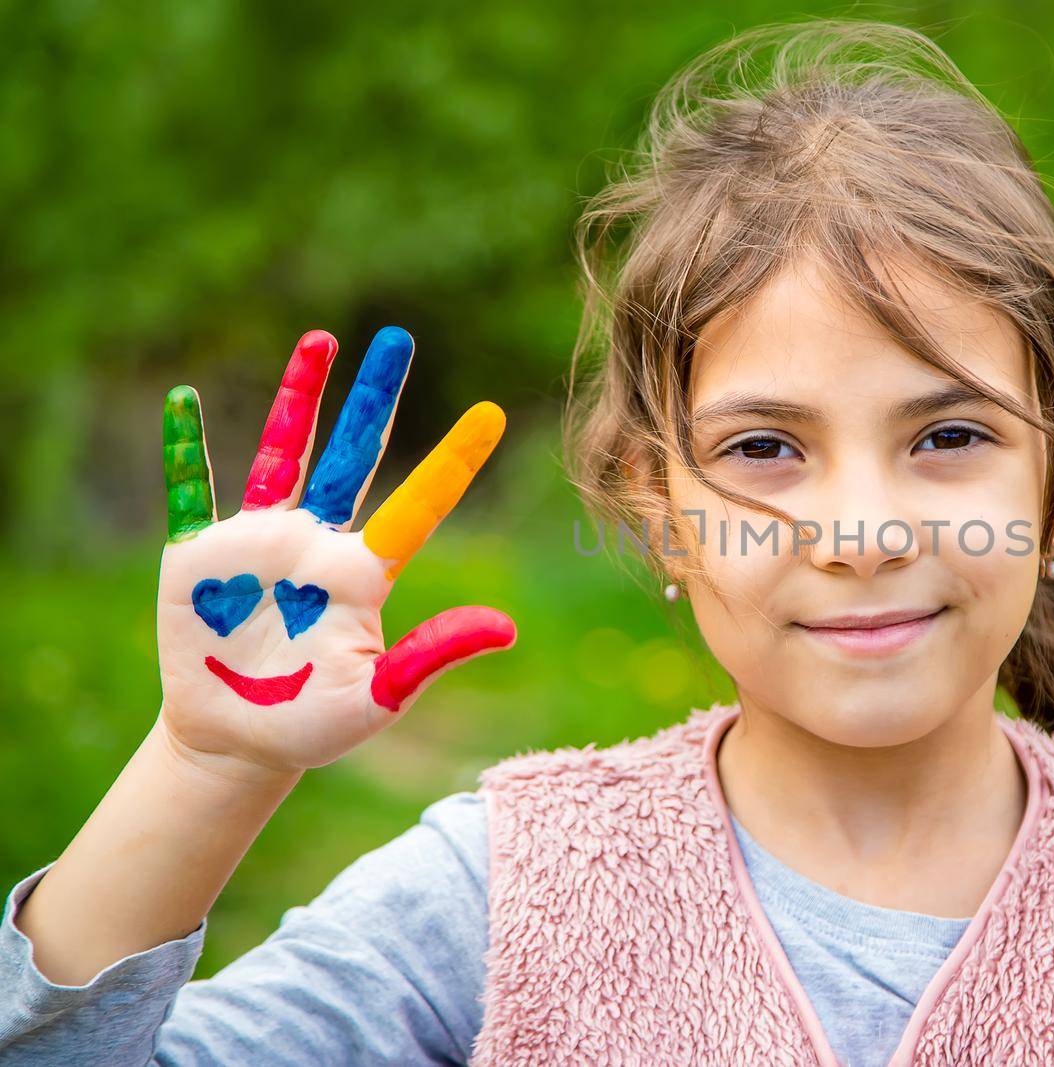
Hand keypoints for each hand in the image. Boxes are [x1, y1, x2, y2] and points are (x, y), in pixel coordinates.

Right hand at [156, 326, 515, 774]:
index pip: (420, 505)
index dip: (454, 460)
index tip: (493, 413)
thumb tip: (505, 629)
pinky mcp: (198, 557)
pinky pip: (189, 491)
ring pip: (283, 452)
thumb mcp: (376, 699)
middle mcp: (317, 544)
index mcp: (363, 575)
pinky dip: (184, 449)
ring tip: (323, 339)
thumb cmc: (311, 727)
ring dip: (300, 396)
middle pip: (353, 455)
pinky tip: (185, 399)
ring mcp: (258, 545)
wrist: (236, 743)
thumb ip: (431, 657)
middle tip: (401, 336)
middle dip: (376, 397)